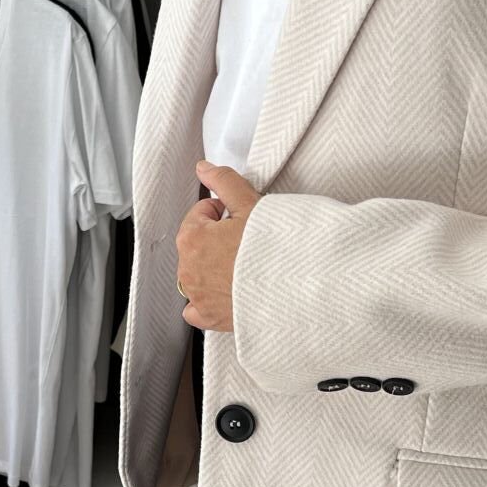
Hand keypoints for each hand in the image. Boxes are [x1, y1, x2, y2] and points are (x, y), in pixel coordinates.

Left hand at [176, 161, 260, 331]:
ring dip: (213, 267)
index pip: (200, 213)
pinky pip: (195, 309)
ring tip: (243, 265)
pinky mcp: (211, 318)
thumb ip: (223, 181)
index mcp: (192, 238)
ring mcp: (198, 296)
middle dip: (217, 239)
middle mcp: (188, 270)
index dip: (223, 211)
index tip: (240, 217)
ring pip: (196, 274)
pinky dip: (206, 300)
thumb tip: (204, 168)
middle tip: (246, 240)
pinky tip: (226, 292)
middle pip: (198, 244)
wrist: (297, 287)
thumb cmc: (274, 247)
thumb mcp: (250, 203)